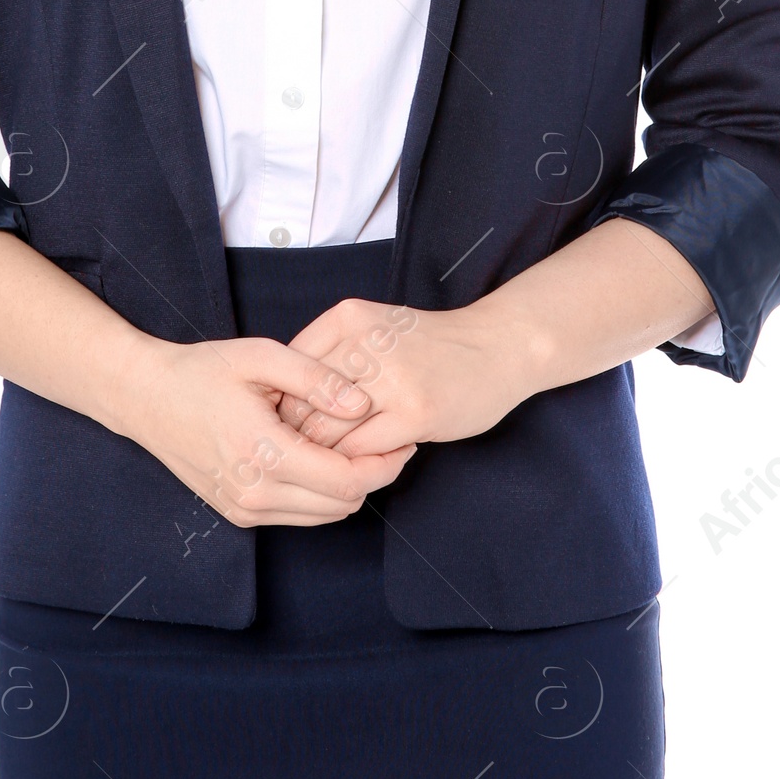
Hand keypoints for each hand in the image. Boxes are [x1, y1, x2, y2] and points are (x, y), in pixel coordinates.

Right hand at [120, 334, 418, 525]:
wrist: (146, 398)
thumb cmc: (203, 370)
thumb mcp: (262, 356)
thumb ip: (317, 379)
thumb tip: (363, 405)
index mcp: (264, 453)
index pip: (347, 481)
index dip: (385, 464)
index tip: (405, 439)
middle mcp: (255, 493)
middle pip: (343, 505)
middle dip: (374, 475)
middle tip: (391, 440)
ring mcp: (245, 508)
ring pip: (325, 516)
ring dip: (349, 487)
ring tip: (359, 446)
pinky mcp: (239, 513)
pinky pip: (299, 516)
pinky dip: (322, 494)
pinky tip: (322, 457)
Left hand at [273, 298, 529, 457]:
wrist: (499, 346)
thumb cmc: (430, 344)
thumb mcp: (374, 328)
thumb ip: (330, 354)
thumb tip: (279, 402)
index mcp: (348, 318)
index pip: (286, 369)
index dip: (281, 404)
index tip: (289, 423)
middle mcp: (365, 342)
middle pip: (299, 402)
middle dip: (297, 434)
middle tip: (306, 450)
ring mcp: (391, 379)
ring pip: (326, 431)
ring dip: (327, 452)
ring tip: (340, 455)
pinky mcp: (415, 413)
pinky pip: (361, 449)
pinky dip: (358, 461)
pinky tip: (374, 454)